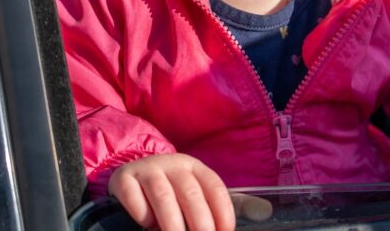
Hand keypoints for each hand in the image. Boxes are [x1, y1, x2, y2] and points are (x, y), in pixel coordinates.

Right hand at [109, 153, 235, 230]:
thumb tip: (266, 212)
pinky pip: (134, 198)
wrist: (129, 177)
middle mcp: (173, 164)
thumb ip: (231, 205)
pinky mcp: (123, 179)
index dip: (223, 213)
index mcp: (195, 167)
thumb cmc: (172, 191)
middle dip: (200, 224)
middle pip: (191, 194)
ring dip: (172, 224)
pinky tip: (146, 224)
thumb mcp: (200, 193)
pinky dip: (142, 214)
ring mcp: (147, 170)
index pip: (215, 188)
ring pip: (163, 197)